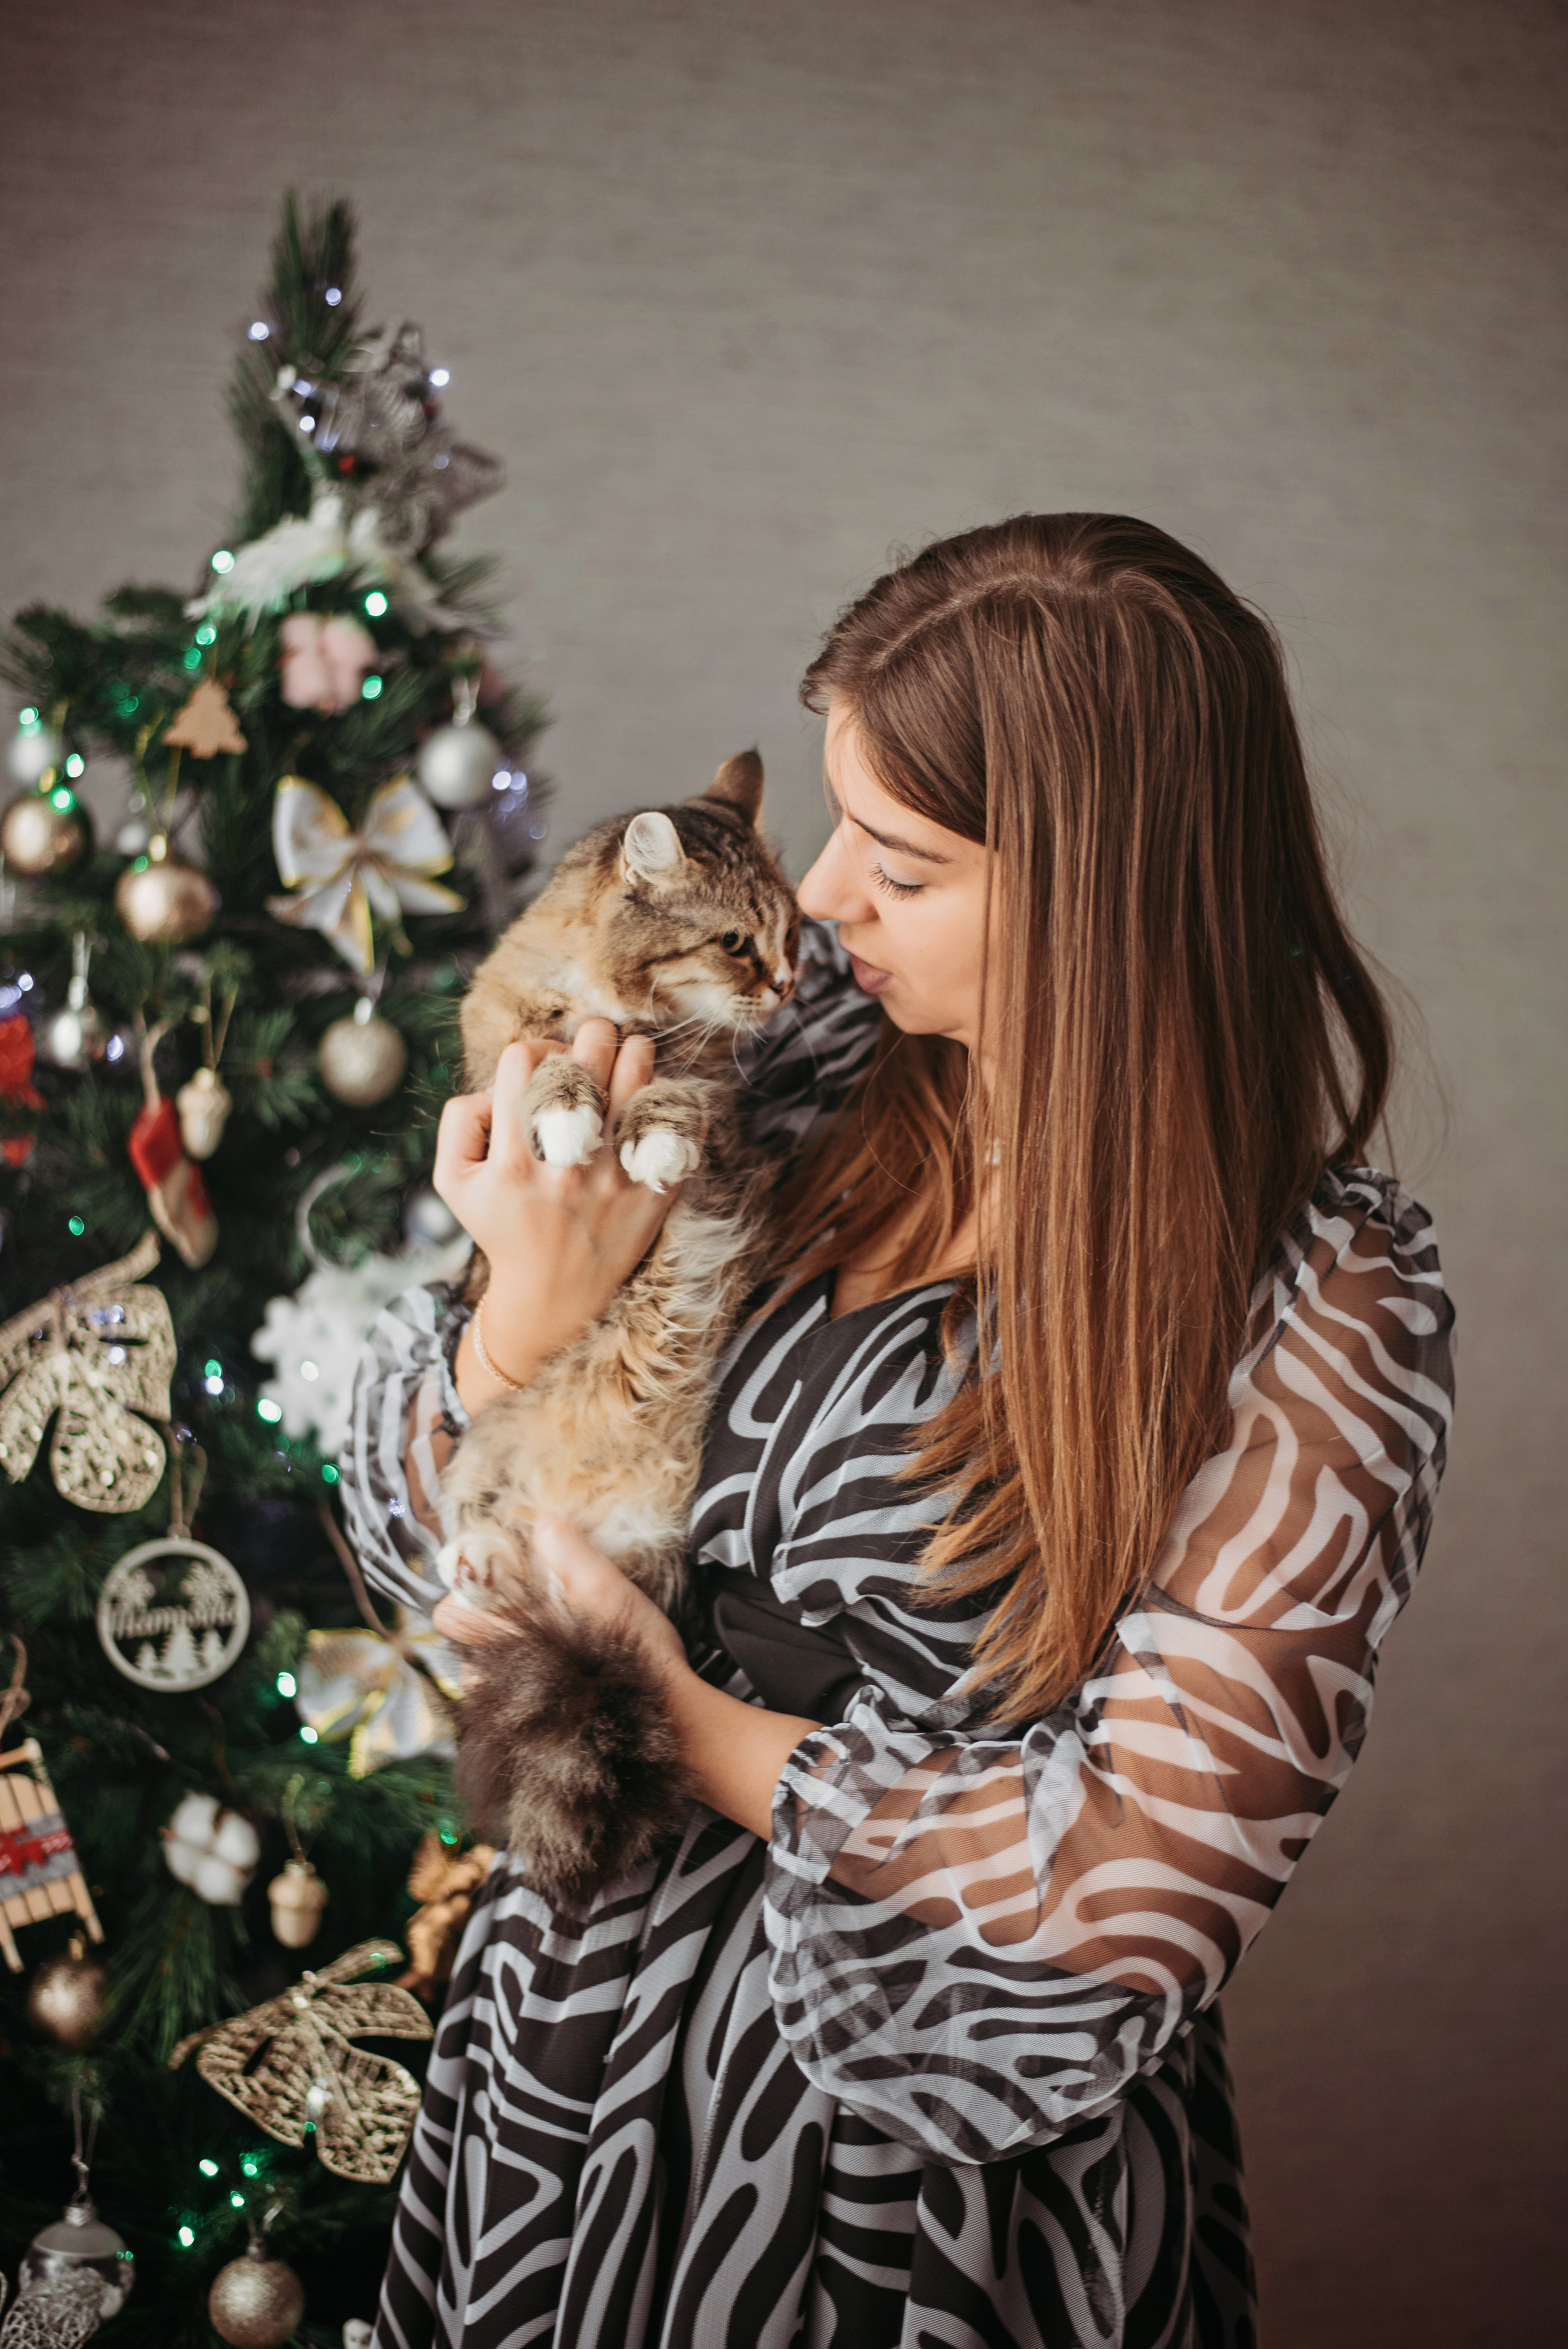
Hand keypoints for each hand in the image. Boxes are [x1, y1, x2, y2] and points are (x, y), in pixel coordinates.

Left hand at [432, 1518, 817, 1838]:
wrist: (669, 1724)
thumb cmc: (639, 1659)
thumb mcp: (610, 1593)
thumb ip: (571, 1556)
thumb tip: (542, 1522)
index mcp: (510, 1639)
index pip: (449, 1614)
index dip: (466, 1592)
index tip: (496, 1580)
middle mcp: (499, 1679)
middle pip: (461, 1648)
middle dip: (484, 1627)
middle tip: (525, 1613)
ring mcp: (511, 1712)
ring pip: (481, 1678)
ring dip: (503, 1660)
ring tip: (546, 1649)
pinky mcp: (528, 1734)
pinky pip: (504, 1705)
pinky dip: (521, 1688)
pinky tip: (559, 1680)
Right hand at [434, 1021, 676, 1402]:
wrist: (553, 1296)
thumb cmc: (503, 1227)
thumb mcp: (453, 1181)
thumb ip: (458, 1121)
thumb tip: (496, 1084)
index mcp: (512, 1159)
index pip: (522, 1062)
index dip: (534, 1048)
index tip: (545, 1061)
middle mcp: (564, 1166)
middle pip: (584, 1062)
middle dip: (591, 1035)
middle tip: (596, 1037)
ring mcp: (613, 1179)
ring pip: (635, 1084)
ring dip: (636, 1054)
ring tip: (631, 1052)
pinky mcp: (650, 1193)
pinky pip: (672, 1129)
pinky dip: (672, 1102)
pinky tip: (659, 1094)